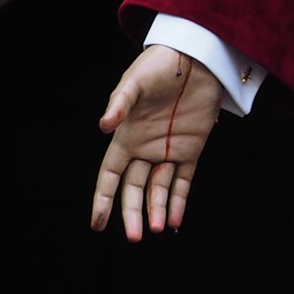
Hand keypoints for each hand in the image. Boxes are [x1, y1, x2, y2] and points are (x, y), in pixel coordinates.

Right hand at [89, 44, 223, 240]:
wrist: (196, 57)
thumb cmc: (159, 66)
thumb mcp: (135, 82)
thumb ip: (120, 103)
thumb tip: (103, 126)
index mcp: (126, 137)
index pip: (110, 175)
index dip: (102, 199)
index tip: (97, 225)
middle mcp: (145, 148)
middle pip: (134, 189)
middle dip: (132, 213)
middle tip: (135, 237)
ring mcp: (169, 150)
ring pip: (159, 189)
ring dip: (156, 210)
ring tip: (156, 228)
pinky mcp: (192, 148)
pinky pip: (183, 181)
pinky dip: (178, 201)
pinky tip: (174, 221)